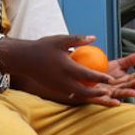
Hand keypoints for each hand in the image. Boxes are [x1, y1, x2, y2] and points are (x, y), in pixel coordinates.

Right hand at [8, 34, 124, 107]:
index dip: (101, 78)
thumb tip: (94, 37)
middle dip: (97, 93)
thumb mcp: (61, 40)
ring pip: (76, 95)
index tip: (111, 79)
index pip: (87, 74)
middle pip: (83, 91)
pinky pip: (69, 94)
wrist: (23, 59)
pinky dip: (79, 95)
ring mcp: (57, 86)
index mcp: (65, 67)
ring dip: (89, 96)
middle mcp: (61, 80)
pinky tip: (87, 92)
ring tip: (100, 94)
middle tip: (109, 91)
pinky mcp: (53, 89)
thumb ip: (78, 39)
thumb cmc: (43, 47)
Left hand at [100, 48, 134, 102]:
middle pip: (130, 86)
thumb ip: (130, 60)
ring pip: (121, 94)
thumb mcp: (118, 64)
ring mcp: (110, 94)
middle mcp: (119, 88)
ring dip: (128, 94)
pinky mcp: (99, 98)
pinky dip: (112, 103)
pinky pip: (106, 102)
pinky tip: (118, 103)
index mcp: (125, 80)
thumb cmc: (104, 72)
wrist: (87, 78)